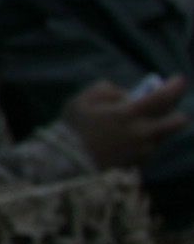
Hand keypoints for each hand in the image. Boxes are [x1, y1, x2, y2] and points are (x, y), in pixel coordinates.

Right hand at [68, 76, 192, 171]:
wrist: (64, 163)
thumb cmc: (72, 128)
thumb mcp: (83, 99)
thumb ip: (108, 90)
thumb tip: (127, 95)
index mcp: (129, 114)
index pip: (165, 96)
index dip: (176, 85)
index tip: (177, 80)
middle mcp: (142, 132)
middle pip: (178, 121)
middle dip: (173, 111)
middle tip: (160, 108)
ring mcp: (142, 150)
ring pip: (165, 135)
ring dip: (157, 127)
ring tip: (137, 125)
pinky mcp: (139, 163)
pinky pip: (151, 149)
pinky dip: (145, 142)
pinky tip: (127, 141)